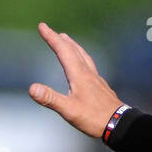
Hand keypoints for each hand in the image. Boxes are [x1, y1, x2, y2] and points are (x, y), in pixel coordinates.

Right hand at [28, 22, 124, 139]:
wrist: (120, 125)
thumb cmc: (95, 118)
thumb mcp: (69, 110)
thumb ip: (50, 99)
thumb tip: (32, 88)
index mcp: (79, 75)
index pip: (63, 51)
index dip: (51, 38)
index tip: (42, 26)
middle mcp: (88, 73)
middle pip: (73, 50)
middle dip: (60, 39)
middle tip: (51, 31)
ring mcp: (96, 79)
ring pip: (83, 56)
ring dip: (73, 46)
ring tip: (67, 40)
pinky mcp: (100, 86)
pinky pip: (89, 65)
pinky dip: (82, 58)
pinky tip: (83, 65)